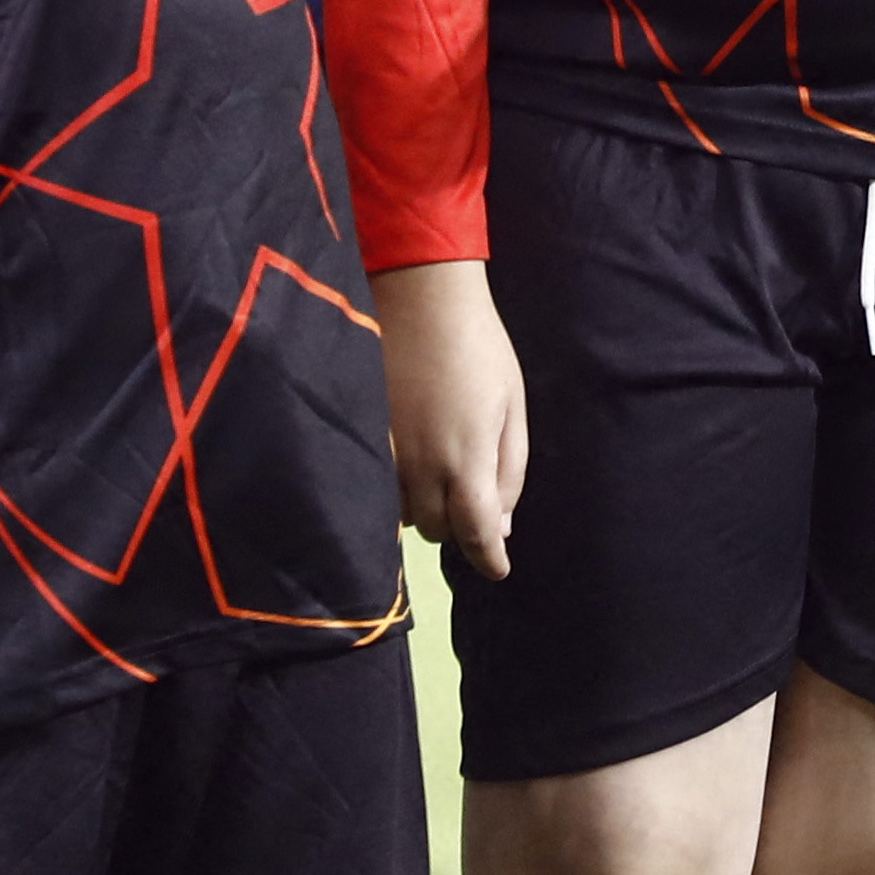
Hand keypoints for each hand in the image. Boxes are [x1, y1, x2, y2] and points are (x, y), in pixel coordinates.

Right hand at [372, 261, 526, 582]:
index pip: (476, 533)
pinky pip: (376, 491)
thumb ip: (509, 468)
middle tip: (472, 500)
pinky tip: (409, 465)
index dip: (488, 559)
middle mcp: (420, 471)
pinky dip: (396, 492)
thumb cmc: (480, 350)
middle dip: (459, 526)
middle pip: (437, 531)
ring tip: (441, 475)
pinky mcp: (361, 443)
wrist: (418, 302)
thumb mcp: (513, 405)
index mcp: (466, 461)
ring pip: (403, 516)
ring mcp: (384, 459)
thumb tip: (501, 525)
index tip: (498, 572)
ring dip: (426, 509)